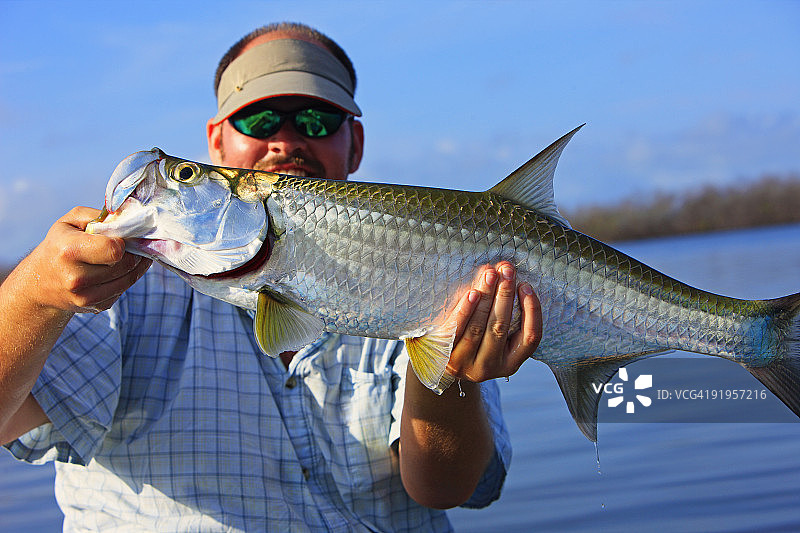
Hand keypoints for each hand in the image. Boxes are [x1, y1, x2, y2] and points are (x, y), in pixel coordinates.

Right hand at [20, 207, 150, 313]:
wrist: (39, 282)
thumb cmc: (60, 245)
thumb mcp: (71, 222)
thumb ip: (100, 216)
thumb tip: (128, 218)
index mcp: (69, 251)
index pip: (114, 249)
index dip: (123, 242)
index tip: (119, 238)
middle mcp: (76, 278)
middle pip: (126, 264)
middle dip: (132, 253)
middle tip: (129, 245)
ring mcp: (86, 297)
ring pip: (129, 279)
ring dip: (133, 267)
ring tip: (125, 256)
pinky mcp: (96, 307)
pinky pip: (123, 290)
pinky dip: (125, 279)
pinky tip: (115, 271)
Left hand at [445, 262, 541, 381]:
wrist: (438, 361)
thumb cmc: (473, 339)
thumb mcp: (492, 331)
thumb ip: (501, 306)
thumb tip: (501, 269)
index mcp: (511, 363)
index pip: (530, 337)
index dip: (532, 311)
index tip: (525, 286)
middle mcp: (491, 367)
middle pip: (501, 328)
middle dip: (505, 296)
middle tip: (507, 270)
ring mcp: (466, 364)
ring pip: (479, 328)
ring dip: (487, 298)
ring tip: (490, 274)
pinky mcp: (446, 356)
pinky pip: (457, 330)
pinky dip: (466, 310)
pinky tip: (472, 293)